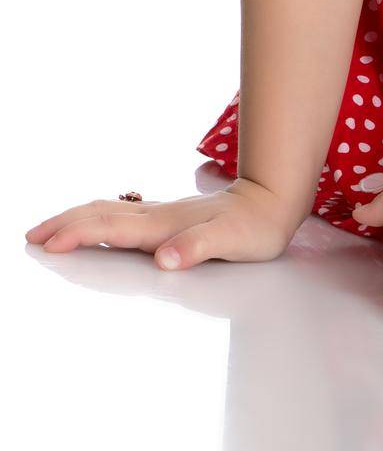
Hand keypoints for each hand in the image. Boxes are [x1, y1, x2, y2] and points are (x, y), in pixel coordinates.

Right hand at [24, 176, 301, 267]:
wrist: (275, 198)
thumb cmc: (255, 226)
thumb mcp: (232, 241)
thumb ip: (198, 248)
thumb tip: (165, 259)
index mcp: (164, 225)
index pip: (111, 228)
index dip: (78, 235)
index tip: (47, 244)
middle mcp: (159, 216)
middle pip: (102, 214)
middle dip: (65, 223)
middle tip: (31, 236)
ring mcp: (164, 214)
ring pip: (110, 211)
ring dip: (77, 219)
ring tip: (51, 230)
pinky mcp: (171, 218)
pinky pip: (123, 216)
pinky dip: (98, 220)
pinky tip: (97, 226)